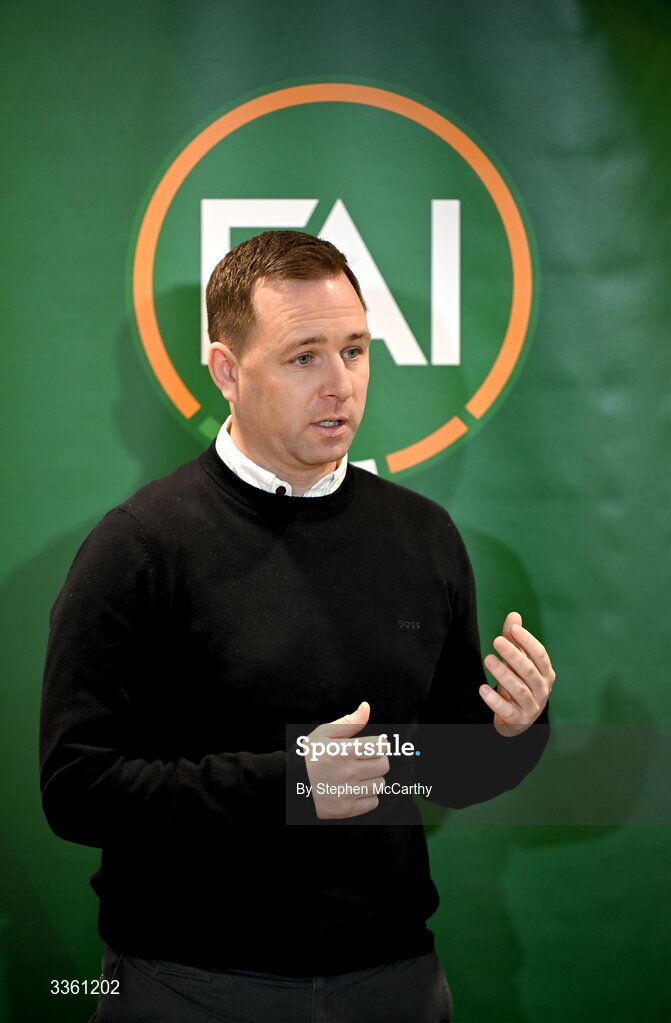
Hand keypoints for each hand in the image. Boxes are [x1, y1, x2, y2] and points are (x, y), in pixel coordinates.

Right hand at [304, 701, 389, 818]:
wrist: (290, 785)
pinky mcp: (346, 810)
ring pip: (380, 784)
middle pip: (384, 765)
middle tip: (365, 760)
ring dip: (372, 779)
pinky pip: (373, 802)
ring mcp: (346, 793)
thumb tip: (366, 707)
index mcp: (341, 751)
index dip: (380, 743)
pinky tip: (353, 790)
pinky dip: (367, 796)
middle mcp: (346, 773)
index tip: (373, 745)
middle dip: (377, 760)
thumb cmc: (309, 756)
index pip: (380, 746)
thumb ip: (348, 722)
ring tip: (356, 776)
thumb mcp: (323, 734)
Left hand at [480, 612, 554, 736]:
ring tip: (488, 659)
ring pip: (519, 690)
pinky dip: (494, 701)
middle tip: (497, 641)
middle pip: (529, 671)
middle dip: (513, 655)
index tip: (513, 629)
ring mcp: (532, 706)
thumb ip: (514, 640)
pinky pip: (507, 711)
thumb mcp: (517, 662)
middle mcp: (542, 690)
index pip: (540, 655)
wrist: (518, 719)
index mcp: (545, 673)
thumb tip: (514, 615)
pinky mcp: (519, 721)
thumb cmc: (518, 682)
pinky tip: (482, 689)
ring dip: (503, 674)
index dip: (528, 641)